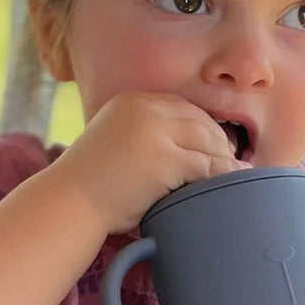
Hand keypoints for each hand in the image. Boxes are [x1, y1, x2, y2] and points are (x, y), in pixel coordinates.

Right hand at [51, 90, 251, 234]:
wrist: (68, 203)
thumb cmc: (88, 183)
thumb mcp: (113, 143)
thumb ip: (141, 135)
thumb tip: (180, 147)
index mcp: (131, 102)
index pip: (182, 107)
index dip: (204, 126)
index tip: (216, 145)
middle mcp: (144, 110)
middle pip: (199, 121)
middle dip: (219, 142)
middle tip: (231, 163)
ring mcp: (155, 133)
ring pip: (208, 142)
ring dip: (225, 160)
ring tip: (236, 175)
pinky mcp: (165, 160)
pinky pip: (206, 166)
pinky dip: (223, 175)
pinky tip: (232, 184)